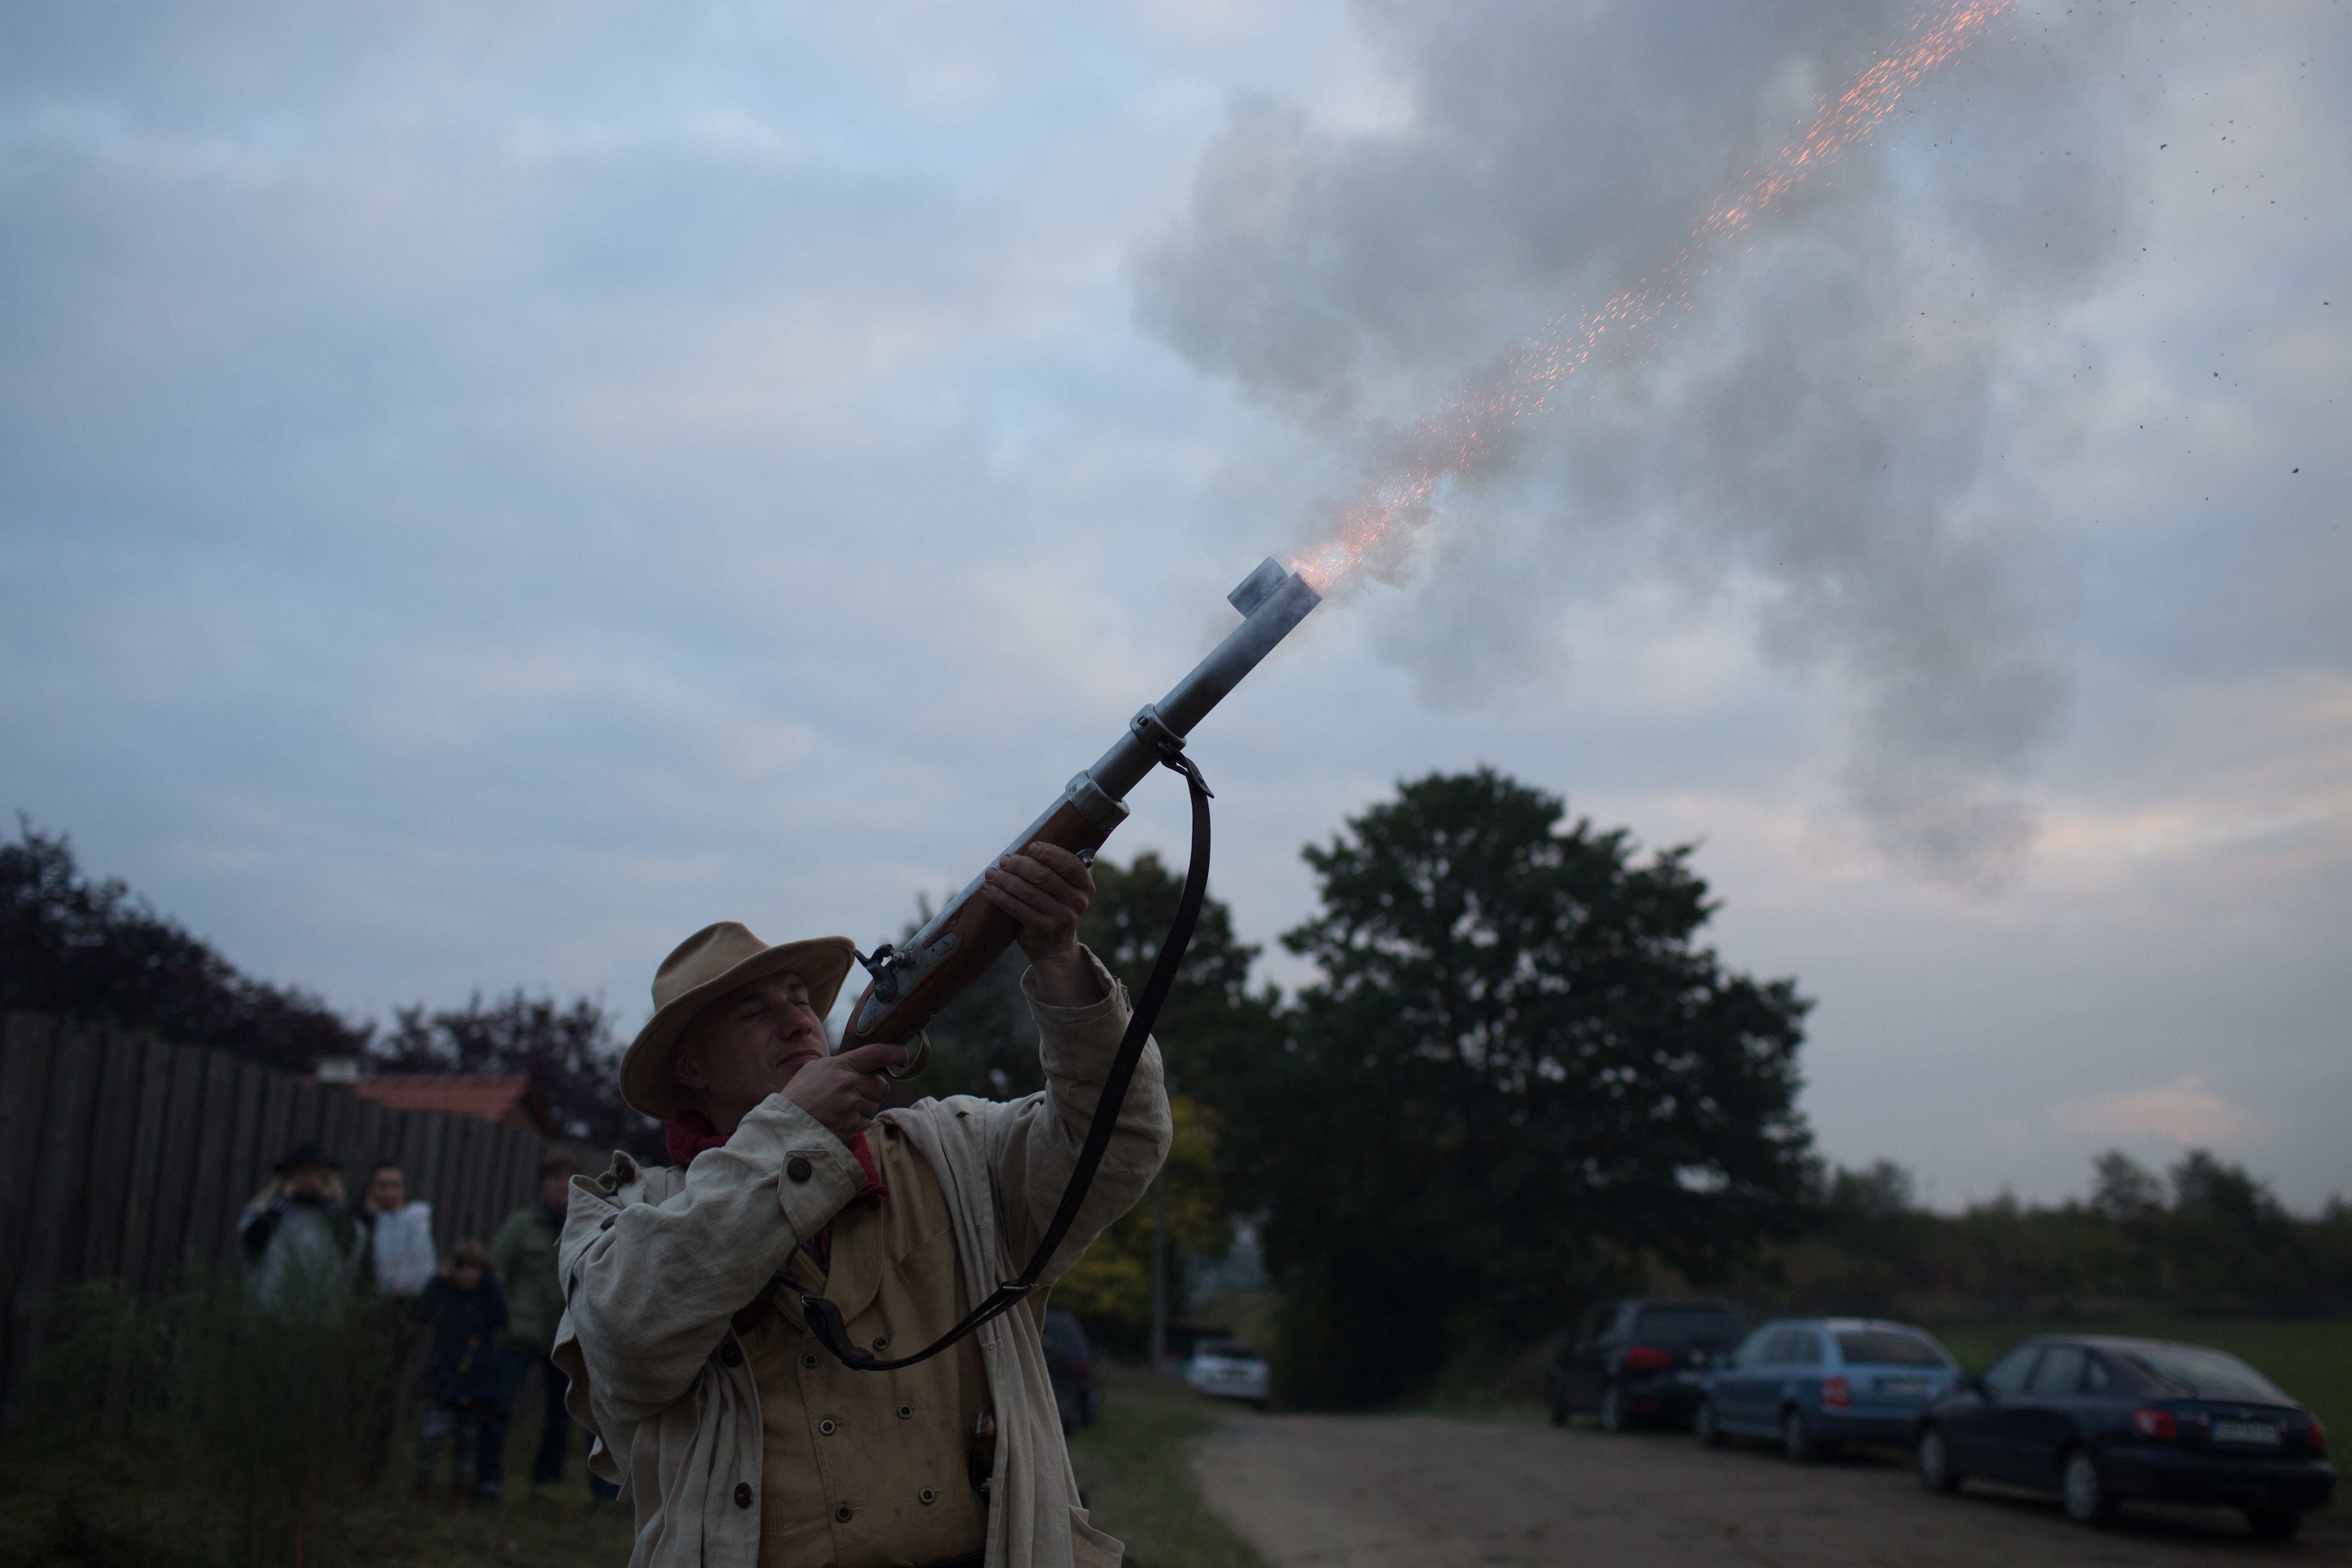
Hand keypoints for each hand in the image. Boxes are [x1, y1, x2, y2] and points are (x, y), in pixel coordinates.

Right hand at [781, 1041, 905, 1142]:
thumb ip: (843, 1065)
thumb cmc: (800, 1093)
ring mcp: (851, 1106)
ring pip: (874, 1106)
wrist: (785, 1123)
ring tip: (839, 1108)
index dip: (895, 1053)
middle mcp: (849, 1084)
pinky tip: (838, 1119)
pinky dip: (856, 1122)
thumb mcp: (817, 1069)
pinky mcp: (851, 1126)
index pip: (877, 1054)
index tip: (903, 1055)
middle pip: (882, 1086)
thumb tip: (867, 1066)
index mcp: (842, 1065)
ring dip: (863, 1108)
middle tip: (854, 1093)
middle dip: (873, 1091)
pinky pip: (865, 1123)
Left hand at [981, 842, 1104, 1005]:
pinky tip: (988, 889)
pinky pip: (1017, 908)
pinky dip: (1000, 896)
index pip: (1069, 863)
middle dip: (1020, 865)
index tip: (1031, 846)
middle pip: (1044, 876)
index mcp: (1085, 886)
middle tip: (1004, 860)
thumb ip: (1053, 871)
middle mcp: (1078, 902)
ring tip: (991, 873)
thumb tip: (1021, 850)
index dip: (1049, 853)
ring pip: (1027, 891)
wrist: (1055, 947)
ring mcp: (1062, 917)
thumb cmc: (1054, 907)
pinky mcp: (1044, 928)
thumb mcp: (1063, 890)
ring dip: (1005, 879)